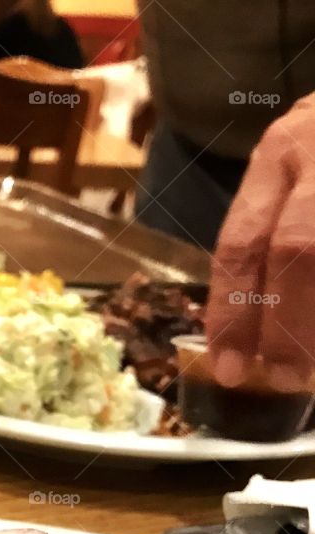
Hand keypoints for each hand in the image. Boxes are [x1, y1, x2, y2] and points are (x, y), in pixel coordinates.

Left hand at [206, 95, 314, 391]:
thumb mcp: (296, 173)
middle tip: (284, 377)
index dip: (231, 314)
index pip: (242, 243)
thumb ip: (272, 242)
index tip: (230, 368)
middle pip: (298, 250)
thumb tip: (254, 338)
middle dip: (288, 326)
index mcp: (281, 153)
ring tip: (312, 366)